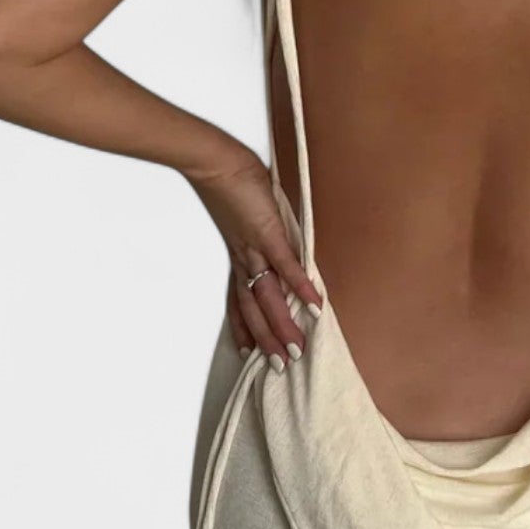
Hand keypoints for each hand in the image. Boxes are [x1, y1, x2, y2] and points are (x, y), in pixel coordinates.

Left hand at [184, 150, 322, 368]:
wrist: (214, 161)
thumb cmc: (228, 177)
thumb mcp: (242, 211)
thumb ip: (260, 228)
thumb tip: (273, 231)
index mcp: (237, 254)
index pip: (239, 299)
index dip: (243, 327)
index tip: (248, 351)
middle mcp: (244, 258)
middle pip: (254, 308)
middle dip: (267, 339)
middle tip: (279, 367)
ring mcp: (256, 248)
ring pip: (269, 297)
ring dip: (283, 326)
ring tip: (296, 351)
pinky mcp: (268, 233)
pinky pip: (287, 267)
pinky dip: (301, 288)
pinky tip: (315, 307)